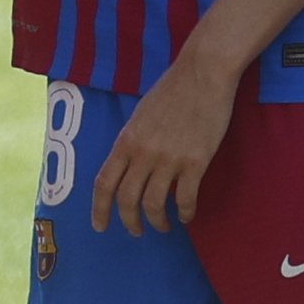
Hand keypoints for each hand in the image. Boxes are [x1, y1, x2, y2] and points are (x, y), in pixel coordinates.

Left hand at [94, 45, 235, 233]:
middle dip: (130, 222)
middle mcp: (143, 153)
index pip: (104, 183)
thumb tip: (130, 164)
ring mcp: (169, 159)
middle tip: (136, 231)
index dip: (99, 209)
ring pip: (155, 204)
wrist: (203, 73)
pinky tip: (187, 215)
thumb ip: (133, 141)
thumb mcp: (140, 114)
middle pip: (127, 200)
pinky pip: (186, 198)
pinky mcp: (195, 162)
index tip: (100, 226)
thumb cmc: (173, 89)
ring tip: (163, 225)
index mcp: (126, 140)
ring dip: (157, 221)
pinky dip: (186, 212)